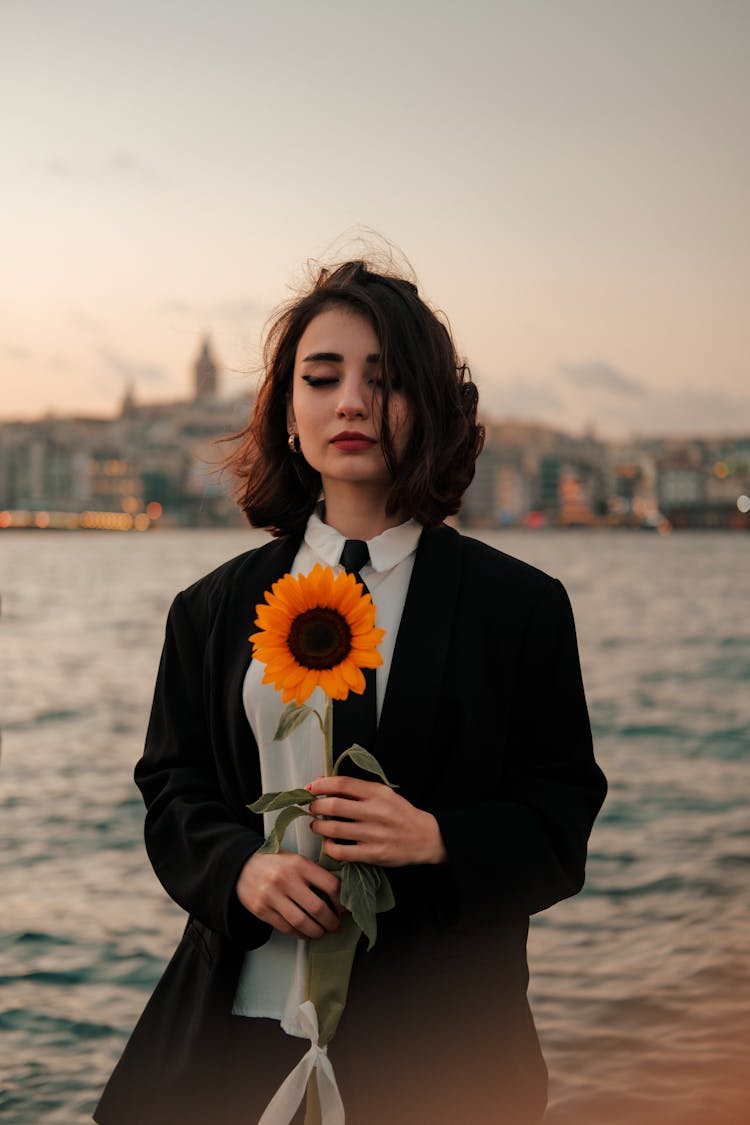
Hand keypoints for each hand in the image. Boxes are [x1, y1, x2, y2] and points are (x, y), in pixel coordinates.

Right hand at [235, 850, 343, 939]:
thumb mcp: (296, 860)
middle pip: (317, 908)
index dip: (341, 902)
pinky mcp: (261, 910)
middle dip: (331, 921)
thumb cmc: (274, 863)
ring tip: (321, 931)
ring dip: (316, 931)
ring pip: (302, 922)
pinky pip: (286, 928)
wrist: (242, 866)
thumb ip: (314, 874)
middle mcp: (285, 879)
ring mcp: (272, 896)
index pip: (330, 885)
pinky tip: (304, 932)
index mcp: (299, 864)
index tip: (343, 909)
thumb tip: (338, 895)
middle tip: (334, 925)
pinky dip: (299, 934)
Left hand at [307, 775, 447, 866]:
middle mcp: (376, 811)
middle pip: (334, 806)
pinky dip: (329, 848)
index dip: (321, 786)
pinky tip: (329, 844)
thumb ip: (355, 789)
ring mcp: (375, 834)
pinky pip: (342, 852)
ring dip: (319, 827)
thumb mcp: (383, 794)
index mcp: (378, 793)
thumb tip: (322, 782)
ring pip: (335, 830)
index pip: (342, 784)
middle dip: (316, 807)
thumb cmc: (400, 813)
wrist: (425, 837)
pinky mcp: (374, 854)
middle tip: (312, 809)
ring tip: (316, 826)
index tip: (310, 789)